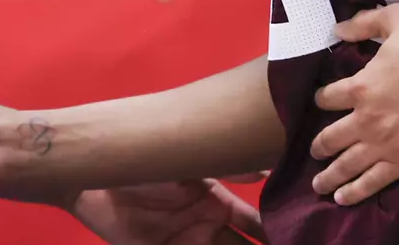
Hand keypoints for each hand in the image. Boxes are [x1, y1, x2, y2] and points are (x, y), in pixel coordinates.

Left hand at [71, 180, 265, 244]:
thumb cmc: (145, 162)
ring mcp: (187, 244)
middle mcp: (208, 227)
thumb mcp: (188, 161)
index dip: (277, 231)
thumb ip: (226, 165)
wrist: (95, 177)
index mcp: (217, 203)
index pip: (257, 224)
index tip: (303, 236)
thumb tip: (267, 170)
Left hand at [308, 3, 398, 204]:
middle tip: (314, 153)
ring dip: (329, 177)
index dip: (321, 100)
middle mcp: (367, 118)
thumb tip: (337, 30)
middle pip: (330, 138)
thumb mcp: (395, 18)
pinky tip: (343, 198)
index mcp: (361, 85)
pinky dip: (355, 192)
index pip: (326, 98)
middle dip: (319, 147)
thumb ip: (363, 23)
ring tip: (319, 186)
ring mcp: (386, 142)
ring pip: (346, 165)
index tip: (321, 103)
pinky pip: (373, 181)